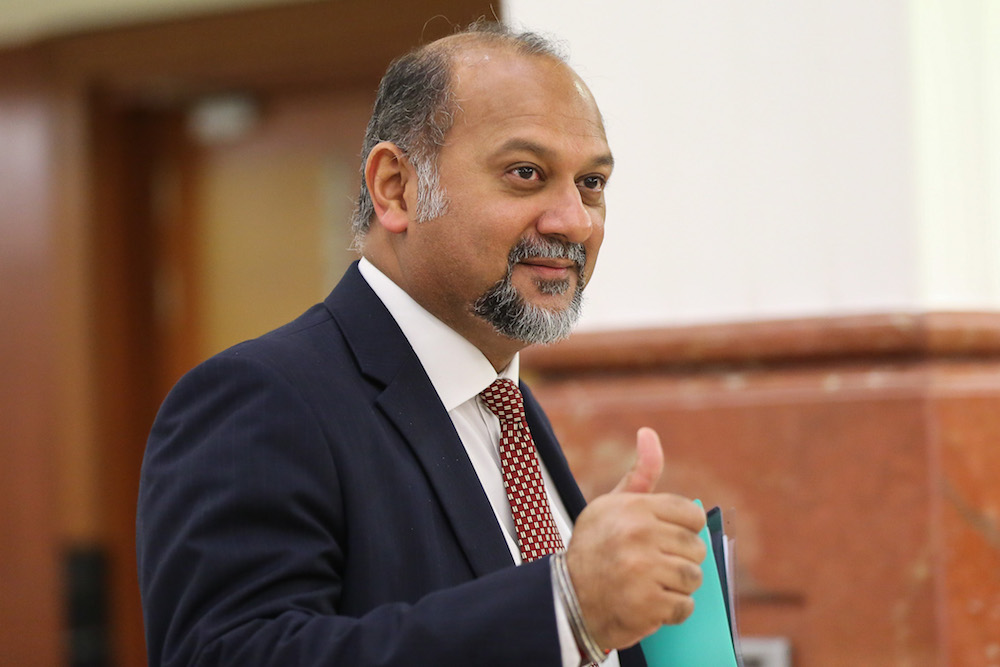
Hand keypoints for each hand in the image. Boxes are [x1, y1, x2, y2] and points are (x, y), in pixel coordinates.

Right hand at [565, 427, 706, 649]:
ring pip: (693, 576)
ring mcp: (642, 569)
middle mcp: (637, 534)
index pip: (691, 515)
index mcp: (633, 507)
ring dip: (678, 586)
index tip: (665, 540)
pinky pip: (685, 606)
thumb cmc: (595, 549)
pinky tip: (651, 603)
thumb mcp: (612, 505)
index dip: (683, 530)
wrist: (567, 599)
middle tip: (654, 566)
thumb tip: (648, 432)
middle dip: (681, 560)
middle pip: (695, 547)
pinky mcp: (646, 603)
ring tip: (653, 583)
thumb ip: (639, 473)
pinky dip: (673, 610)